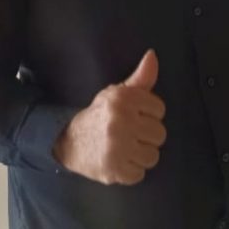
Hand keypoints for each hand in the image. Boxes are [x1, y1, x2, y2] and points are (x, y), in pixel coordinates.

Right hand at [52, 49, 165, 184]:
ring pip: (152, 156)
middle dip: (146, 136)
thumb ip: (140, 79)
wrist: (69, 141)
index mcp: (123, 99)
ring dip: (140, 155)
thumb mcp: (117, 93)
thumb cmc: (100, 116)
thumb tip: (152, 55)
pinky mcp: (114, 170)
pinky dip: (131, 171)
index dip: (148, 115)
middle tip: (129, 134)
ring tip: (125, 148)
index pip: (159, 110)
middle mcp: (121, 121)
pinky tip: (119, 161)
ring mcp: (118, 147)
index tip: (134, 117)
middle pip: (159, 134)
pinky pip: (140, 173)